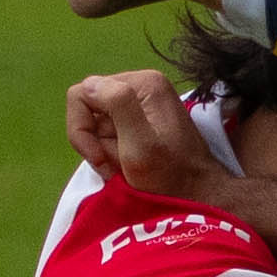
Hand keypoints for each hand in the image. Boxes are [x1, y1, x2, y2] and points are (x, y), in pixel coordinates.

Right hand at [65, 71, 226, 200]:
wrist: (195, 194)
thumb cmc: (170, 174)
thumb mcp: (141, 143)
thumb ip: (118, 105)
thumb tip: (90, 84)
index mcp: (142, 83)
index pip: (82, 94)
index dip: (82, 129)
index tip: (100, 157)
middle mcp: (140, 86)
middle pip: (87, 109)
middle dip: (95, 142)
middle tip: (116, 165)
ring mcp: (138, 104)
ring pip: (95, 125)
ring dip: (104, 151)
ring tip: (125, 167)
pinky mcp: (136, 121)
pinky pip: (106, 135)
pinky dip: (110, 154)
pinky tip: (126, 166)